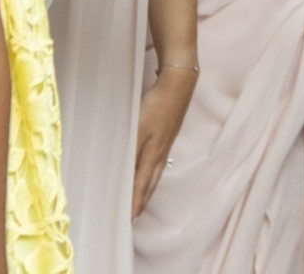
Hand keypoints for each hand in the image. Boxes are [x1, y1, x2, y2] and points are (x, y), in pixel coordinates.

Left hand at [131, 65, 195, 216]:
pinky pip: (157, 162)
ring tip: (142, 199)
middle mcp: (161, 153)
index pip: (141, 184)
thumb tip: (126, 174)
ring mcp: (166, 144)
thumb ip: (132, 152)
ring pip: (155, 173)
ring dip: (147, 188)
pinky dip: (151, 174)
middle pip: (151, 183)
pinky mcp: (167, 135)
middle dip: (142, 200)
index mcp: (153, 153)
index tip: (130, 219)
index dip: (135, 202)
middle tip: (135, 216)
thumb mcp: (139, 129)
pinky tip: (149, 170)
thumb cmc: (157, 105)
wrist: (178, 84)